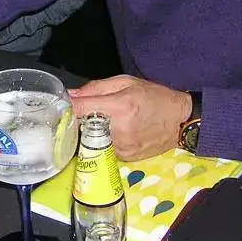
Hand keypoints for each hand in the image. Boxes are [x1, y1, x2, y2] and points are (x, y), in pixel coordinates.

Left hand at [70, 75, 191, 160]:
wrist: (180, 122)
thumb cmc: (154, 97)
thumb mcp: (126, 82)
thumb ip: (95, 88)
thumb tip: (70, 94)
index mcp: (118, 107)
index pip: (79, 109)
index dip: (66, 106)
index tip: (60, 105)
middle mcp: (117, 130)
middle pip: (81, 126)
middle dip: (79, 119)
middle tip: (87, 111)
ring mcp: (121, 147)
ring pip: (91, 139)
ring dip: (91, 131)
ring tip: (105, 121)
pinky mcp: (124, 158)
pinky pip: (103, 148)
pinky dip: (103, 140)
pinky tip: (115, 132)